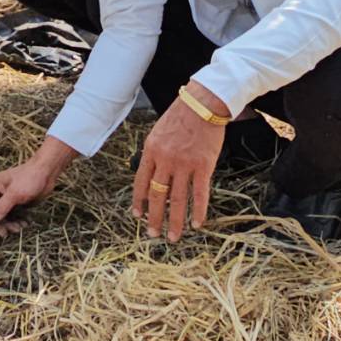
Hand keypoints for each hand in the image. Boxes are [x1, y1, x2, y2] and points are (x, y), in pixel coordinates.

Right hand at [0, 144, 72, 233]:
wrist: (47, 172)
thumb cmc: (30, 178)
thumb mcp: (15, 194)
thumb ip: (1, 208)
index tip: (3, 232)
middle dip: (4, 224)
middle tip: (15, 230)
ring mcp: (7, 198)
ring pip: (4, 217)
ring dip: (12, 224)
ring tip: (22, 226)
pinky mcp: (16, 203)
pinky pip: (13, 216)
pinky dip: (18, 221)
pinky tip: (26, 222)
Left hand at [132, 83, 227, 241]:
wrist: (203, 103)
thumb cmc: (181, 115)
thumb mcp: (158, 132)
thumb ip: (154, 152)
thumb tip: (152, 172)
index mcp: (151, 151)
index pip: (141, 182)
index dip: (139, 200)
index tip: (138, 215)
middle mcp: (165, 160)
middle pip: (157, 195)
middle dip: (154, 217)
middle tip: (153, 234)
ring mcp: (184, 164)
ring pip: (177, 200)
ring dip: (174, 221)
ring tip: (173, 237)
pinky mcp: (203, 166)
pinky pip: (199, 194)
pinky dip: (198, 211)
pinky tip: (196, 224)